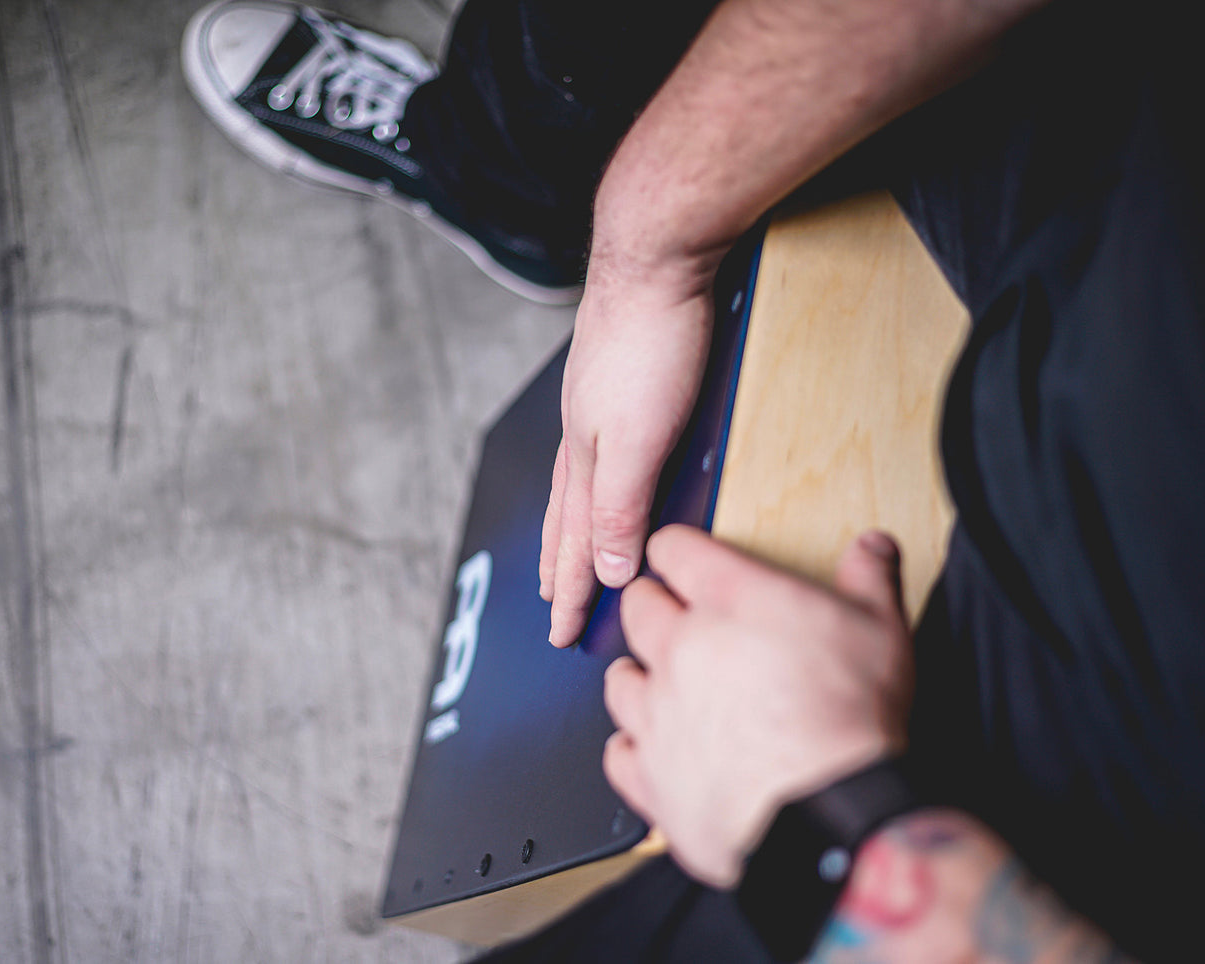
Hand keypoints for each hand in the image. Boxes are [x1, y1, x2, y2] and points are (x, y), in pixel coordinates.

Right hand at [538, 269, 713, 646]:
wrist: (655, 256)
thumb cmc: (650, 344)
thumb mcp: (640, 441)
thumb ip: (621, 509)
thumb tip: (608, 573)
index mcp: (587, 462)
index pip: (578, 546)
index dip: (572, 593)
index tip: (561, 634)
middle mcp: (582, 438)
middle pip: (567, 519)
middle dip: (560, 567)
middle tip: (550, 603)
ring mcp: (594, 407)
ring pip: (574, 486)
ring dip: (567, 527)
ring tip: (559, 548)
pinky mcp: (614, 379)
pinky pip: (590, 453)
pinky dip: (585, 482)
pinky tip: (596, 468)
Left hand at [602, 525, 913, 888]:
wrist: (829, 811)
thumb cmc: (852, 721)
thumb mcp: (882, 631)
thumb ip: (869, 580)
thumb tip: (871, 547)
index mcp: (730, 602)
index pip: (673, 549)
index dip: (675, 549)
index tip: (680, 556)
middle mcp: (681, 649)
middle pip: (637, 608)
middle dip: (652, 605)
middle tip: (674, 616)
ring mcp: (659, 713)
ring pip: (619, 678)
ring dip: (638, 675)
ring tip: (663, 682)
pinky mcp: (653, 775)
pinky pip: (618, 753)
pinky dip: (634, 749)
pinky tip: (655, 748)